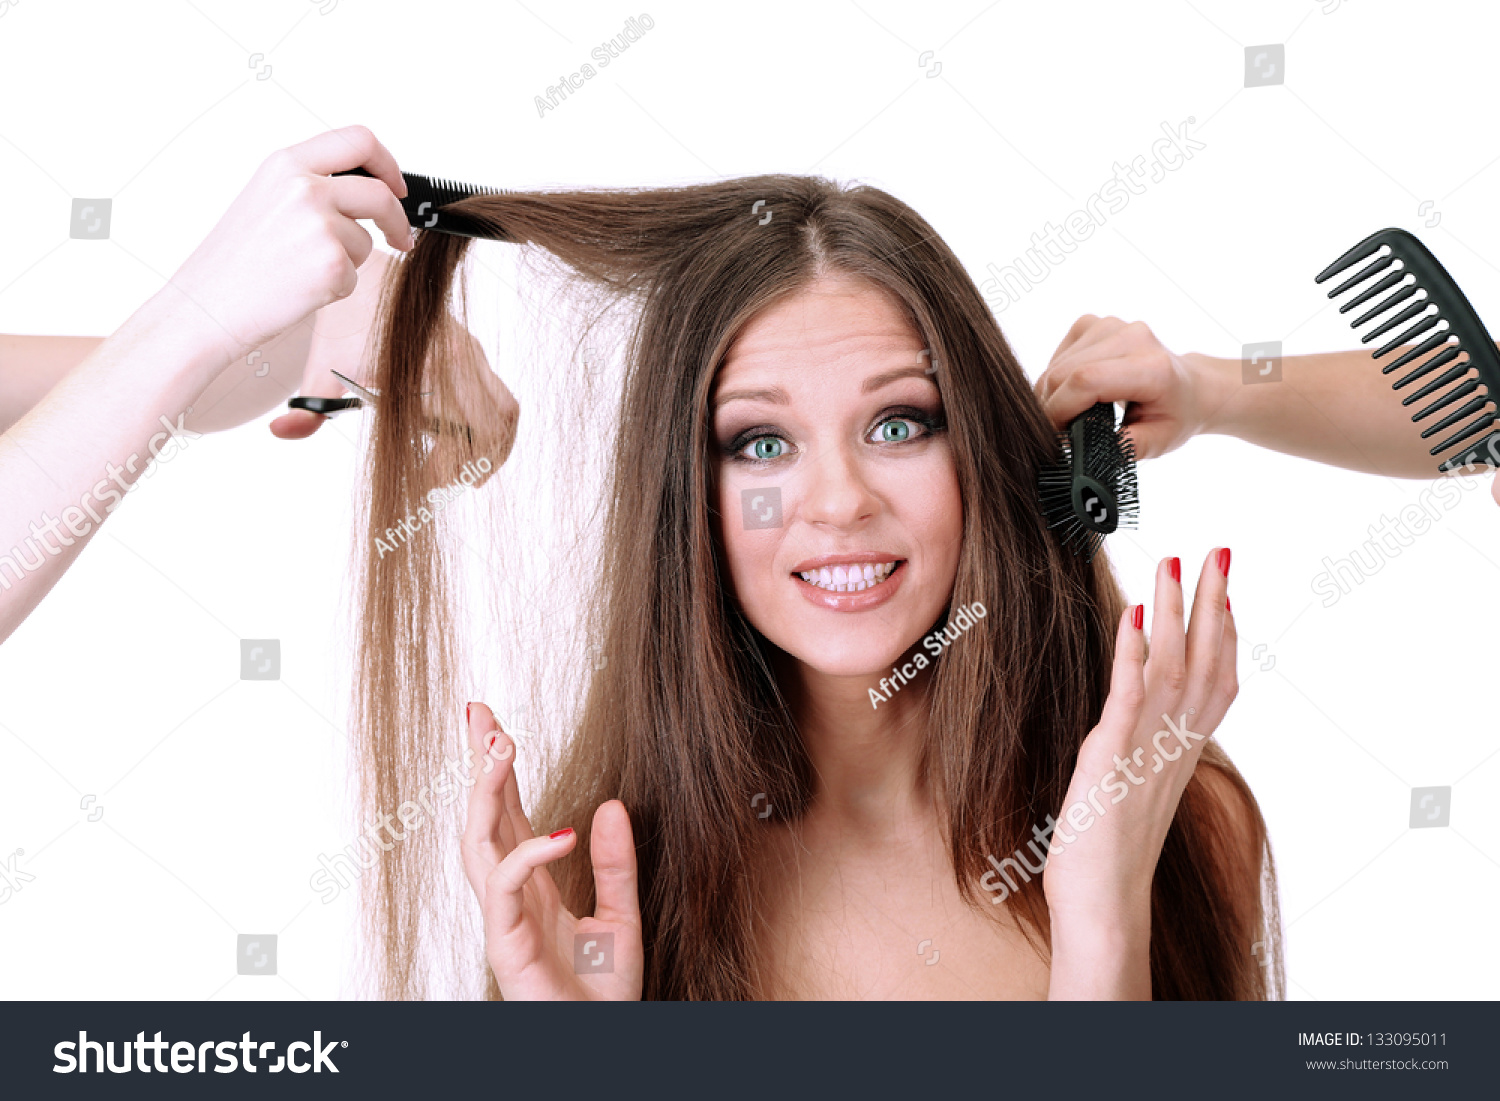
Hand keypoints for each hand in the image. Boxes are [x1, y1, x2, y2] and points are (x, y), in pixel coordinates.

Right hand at [162, 125, 413, 372]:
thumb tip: (368, 187)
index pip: (358, 140)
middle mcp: (303, 188)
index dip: (388, 163)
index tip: (397, 186)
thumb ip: (311, 184)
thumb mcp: (265, 198)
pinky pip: (356, 274)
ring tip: (302, 270)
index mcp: (286, 164)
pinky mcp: (331, 264)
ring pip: (367, 240)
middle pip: (380, 193)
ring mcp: (319, 225)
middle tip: (400, 238)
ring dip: (349, 260)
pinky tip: (301, 289)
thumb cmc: (234, 260)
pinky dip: (337, 287)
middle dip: (397, 219)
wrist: (207, 305)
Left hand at [271, 251, 517, 490]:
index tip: (426, 485)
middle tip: (449, 484)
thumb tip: (282, 433)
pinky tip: (466, 445)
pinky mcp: (474, 354)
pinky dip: (492, 427)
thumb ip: (308, 408)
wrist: (369, 276)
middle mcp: (458, 358)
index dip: (448, 468)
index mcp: (427, 366)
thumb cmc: (346, 320)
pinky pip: (500, 398)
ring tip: (466, 471)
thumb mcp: (322, 367)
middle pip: (493, 427)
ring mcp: (471, 355)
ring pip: (505, 413)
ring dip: (491, 446)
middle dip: (475, 464)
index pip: (459, 432)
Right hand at [461, 703, 641, 999]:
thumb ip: (615, 863)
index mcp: (532, 885)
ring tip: (501, 747)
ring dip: (486, 793)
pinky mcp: (508, 945)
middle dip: (477, 764)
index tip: (488, 719)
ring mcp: (502, 920)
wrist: (601, 1041)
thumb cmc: (604, 993)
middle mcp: (510, 897)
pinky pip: (505, 890)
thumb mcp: (622, 915)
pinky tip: (558, 832)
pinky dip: (528, 855)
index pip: (506, 813)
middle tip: (479, 714)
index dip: (495, 767)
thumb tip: (611, 806)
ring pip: (478, 844)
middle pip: (481, 816)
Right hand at [1033, 316, 1224, 460]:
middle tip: (1064, 431)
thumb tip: (1079, 448)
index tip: (1059, 436)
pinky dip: (1057, 379)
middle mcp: (1131, 337)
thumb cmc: (1175, 415)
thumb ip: (1119, 447)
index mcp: (1152, 367)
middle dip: (1052, 408)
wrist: (1191, 386)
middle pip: (1062, 373)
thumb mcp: (1157, 443)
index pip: (1085, 381)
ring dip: (1053, 395)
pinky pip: (1057, 356)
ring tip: (1074, 413)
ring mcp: (1110, 325)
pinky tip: (1077, 391)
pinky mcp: (1094, 323)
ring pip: (1055, 366)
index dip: (1060, 410)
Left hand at [1041, 549, 1236, 992]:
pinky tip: (1136, 619)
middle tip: (1218, 550)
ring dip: (1175, 611)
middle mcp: (1173, 744)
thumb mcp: (1135, 784)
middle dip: (1211, 602)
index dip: (1225, 629)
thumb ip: (1142, 744)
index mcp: (1181, 749)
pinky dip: (1135, 655)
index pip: (1217, 678)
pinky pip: (1129, 697)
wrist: (1103, 904)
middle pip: (1206, 660)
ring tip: (1174, 563)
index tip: (1225, 585)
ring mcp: (1146, 749)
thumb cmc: (1110, 849)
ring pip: (1173, 667)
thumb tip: (1136, 713)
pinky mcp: (1112, 758)